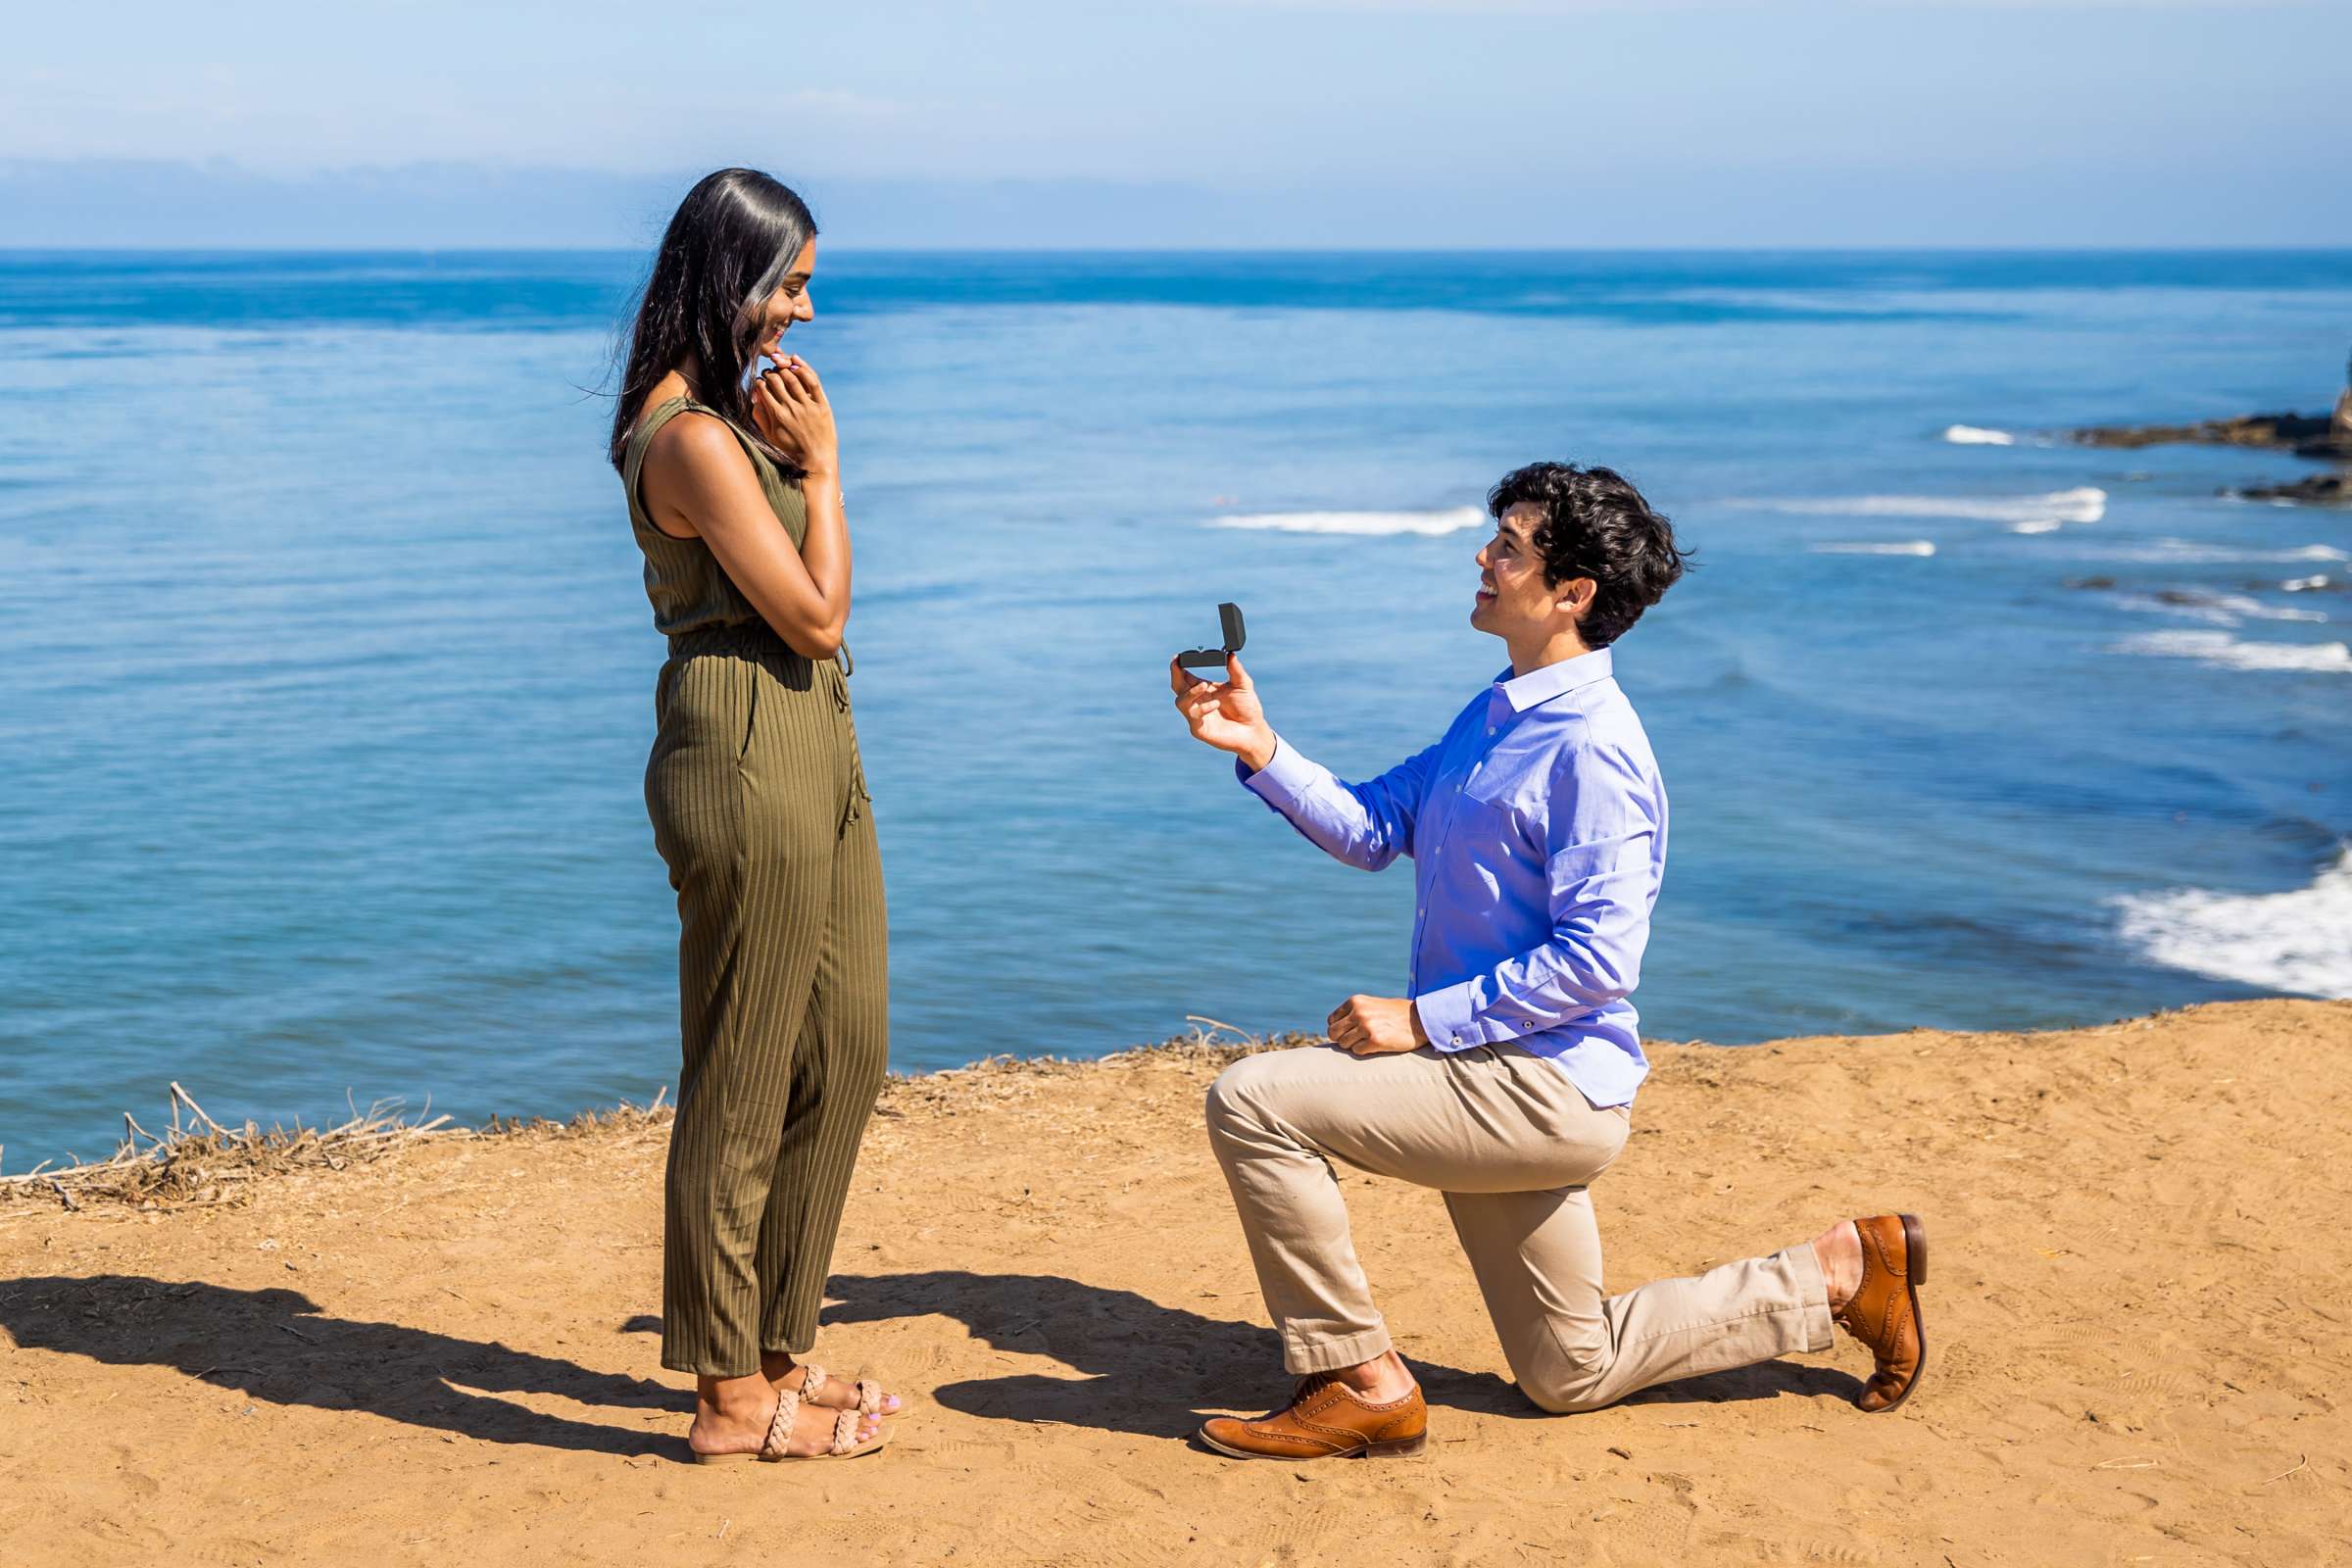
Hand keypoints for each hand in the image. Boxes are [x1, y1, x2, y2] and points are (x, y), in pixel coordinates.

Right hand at [751, 355, 838, 477]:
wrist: (816, 459)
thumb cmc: (791, 450)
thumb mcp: (770, 436)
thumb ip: (760, 417)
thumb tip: (755, 397)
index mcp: (778, 416)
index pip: (764, 389)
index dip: (760, 381)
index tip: (761, 381)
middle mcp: (792, 409)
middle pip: (777, 380)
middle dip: (771, 372)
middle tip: (771, 373)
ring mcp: (808, 407)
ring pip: (793, 378)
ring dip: (785, 368)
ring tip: (782, 368)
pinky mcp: (822, 406)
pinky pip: (813, 382)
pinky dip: (805, 370)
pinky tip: (797, 365)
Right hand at [1169, 653, 1276, 769]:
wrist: (1254, 730)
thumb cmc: (1247, 708)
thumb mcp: (1243, 685)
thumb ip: (1235, 670)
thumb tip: (1231, 654)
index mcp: (1204, 689)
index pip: (1185, 676)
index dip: (1179, 667)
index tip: (1177, 657)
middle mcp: (1197, 701)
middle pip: (1177, 687)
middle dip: (1175, 675)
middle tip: (1178, 664)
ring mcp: (1196, 716)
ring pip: (1181, 702)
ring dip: (1190, 692)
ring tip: (1204, 685)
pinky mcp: (1199, 730)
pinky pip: (1193, 717)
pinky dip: (1203, 708)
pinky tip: (1216, 704)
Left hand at [1326, 995, 1427, 1055]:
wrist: (1420, 1019)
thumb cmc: (1395, 1014)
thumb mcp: (1371, 1005)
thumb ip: (1353, 1012)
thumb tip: (1332, 1029)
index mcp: (1355, 1001)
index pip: (1331, 1021)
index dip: (1339, 1029)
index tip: (1351, 1032)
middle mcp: (1358, 1012)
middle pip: (1333, 1033)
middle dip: (1342, 1039)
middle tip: (1356, 1041)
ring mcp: (1366, 1026)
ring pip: (1344, 1044)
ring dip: (1355, 1046)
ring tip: (1369, 1041)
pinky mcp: (1375, 1040)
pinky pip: (1357, 1052)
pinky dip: (1365, 1051)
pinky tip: (1377, 1045)